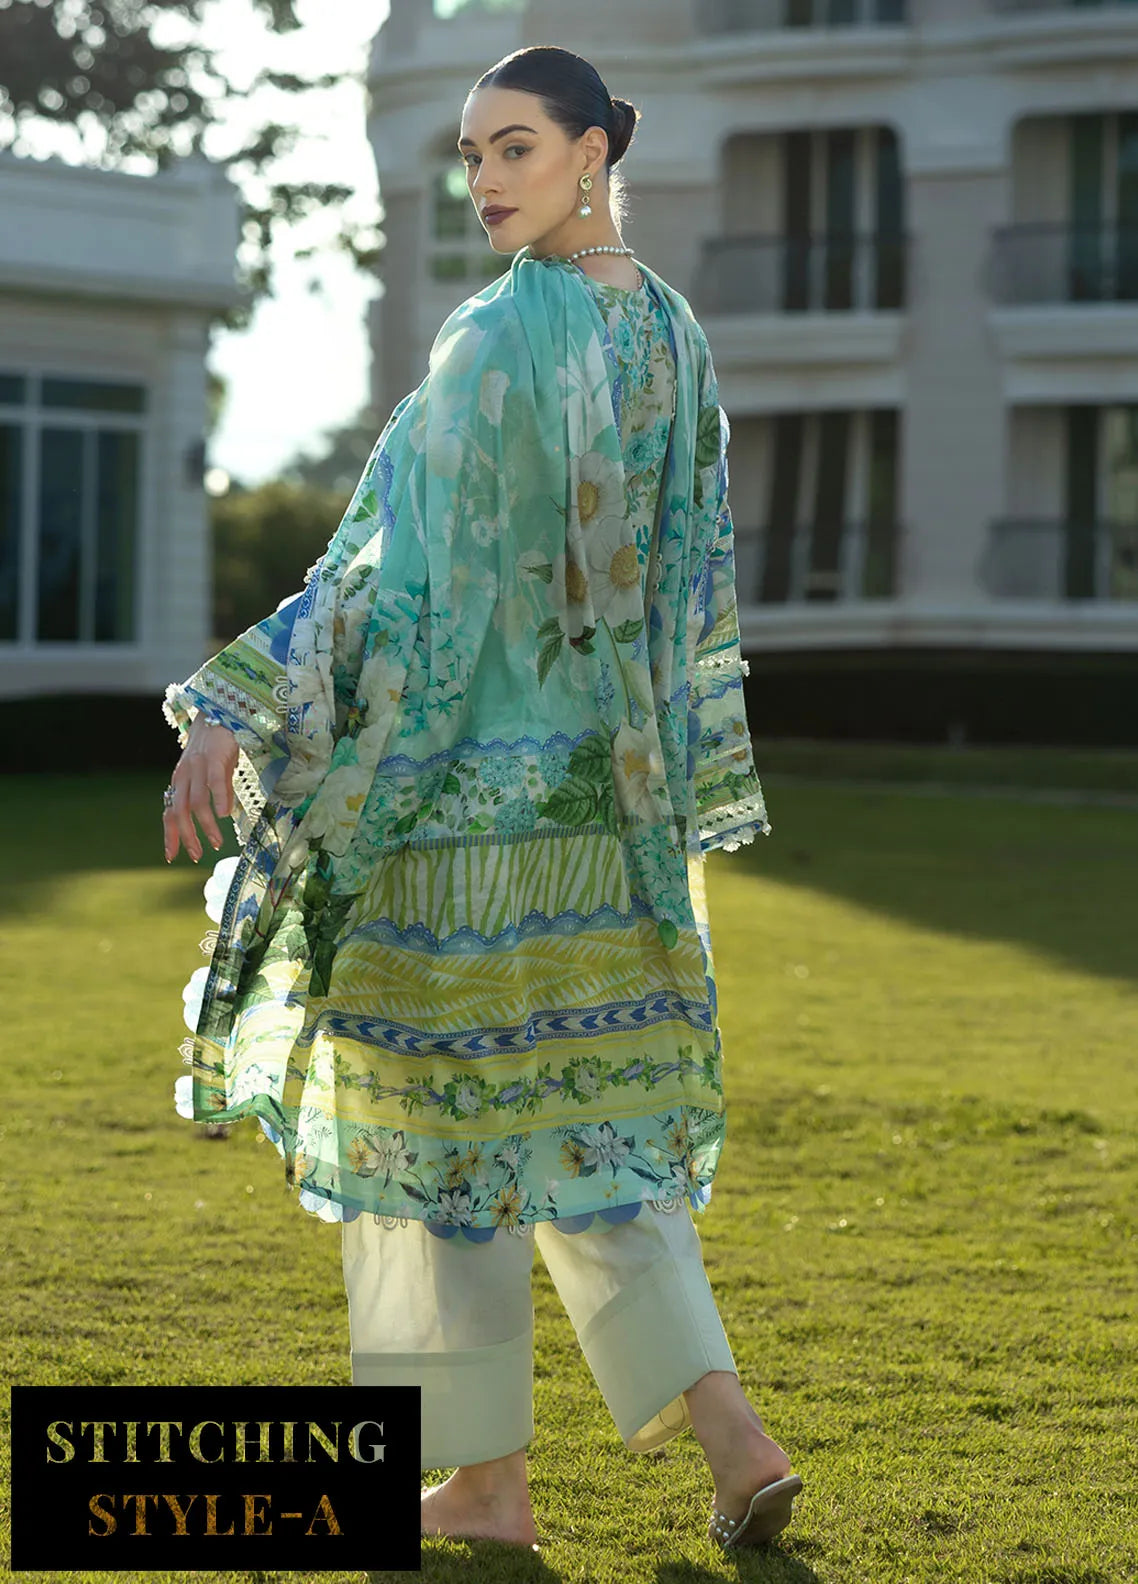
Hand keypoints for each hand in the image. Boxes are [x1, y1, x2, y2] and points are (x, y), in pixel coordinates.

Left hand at [163, 714, 238, 862]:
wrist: (218, 713)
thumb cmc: (214, 746)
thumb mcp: (207, 773)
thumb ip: (209, 792)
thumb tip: (221, 815)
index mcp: (179, 782)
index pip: (169, 813)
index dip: (170, 835)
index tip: (171, 856)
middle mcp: (184, 776)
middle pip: (179, 811)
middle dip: (186, 836)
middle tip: (196, 855)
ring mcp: (199, 767)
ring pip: (197, 802)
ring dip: (206, 826)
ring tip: (217, 842)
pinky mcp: (215, 758)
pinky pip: (215, 782)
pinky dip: (218, 799)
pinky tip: (224, 815)